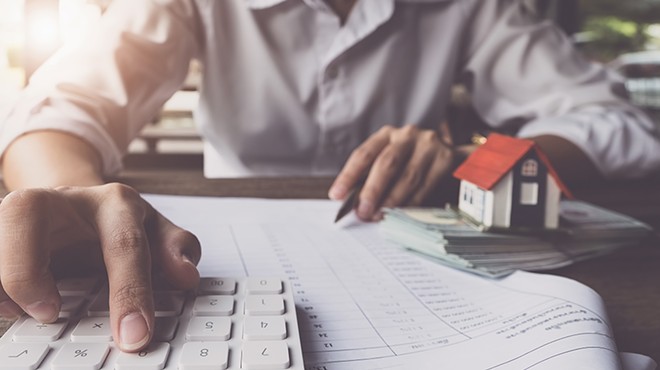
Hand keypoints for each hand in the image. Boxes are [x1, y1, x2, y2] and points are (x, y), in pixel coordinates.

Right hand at [0, 183, 200, 351]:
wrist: (80, 210)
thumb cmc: (121, 227)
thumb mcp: (157, 232)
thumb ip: (176, 249)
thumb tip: (185, 275)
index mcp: (113, 203)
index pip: (123, 243)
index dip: (130, 291)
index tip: (135, 335)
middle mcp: (62, 199)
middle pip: (26, 212)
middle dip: (27, 268)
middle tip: (49, 314)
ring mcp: (21, 212)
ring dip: (0, 274)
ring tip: (17, 312)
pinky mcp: (1, 231)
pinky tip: (7, 307)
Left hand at [329, 125, 454, 220]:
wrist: (450, 157)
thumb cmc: (411, 163)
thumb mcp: (390, 162)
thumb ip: (371, 178)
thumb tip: (352, 204)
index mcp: (386, 135)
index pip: (363, 154)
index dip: (348, 176)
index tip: (336, 195)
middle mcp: (407, 135)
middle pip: (386, 163)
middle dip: (372, 190)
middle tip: (362, 211)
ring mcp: (428, 145)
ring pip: (407, 177)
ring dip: (391, 200)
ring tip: (379, 216)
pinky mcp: (445, 159)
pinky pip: (426, 186)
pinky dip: (411, 203)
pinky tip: (400, 213)